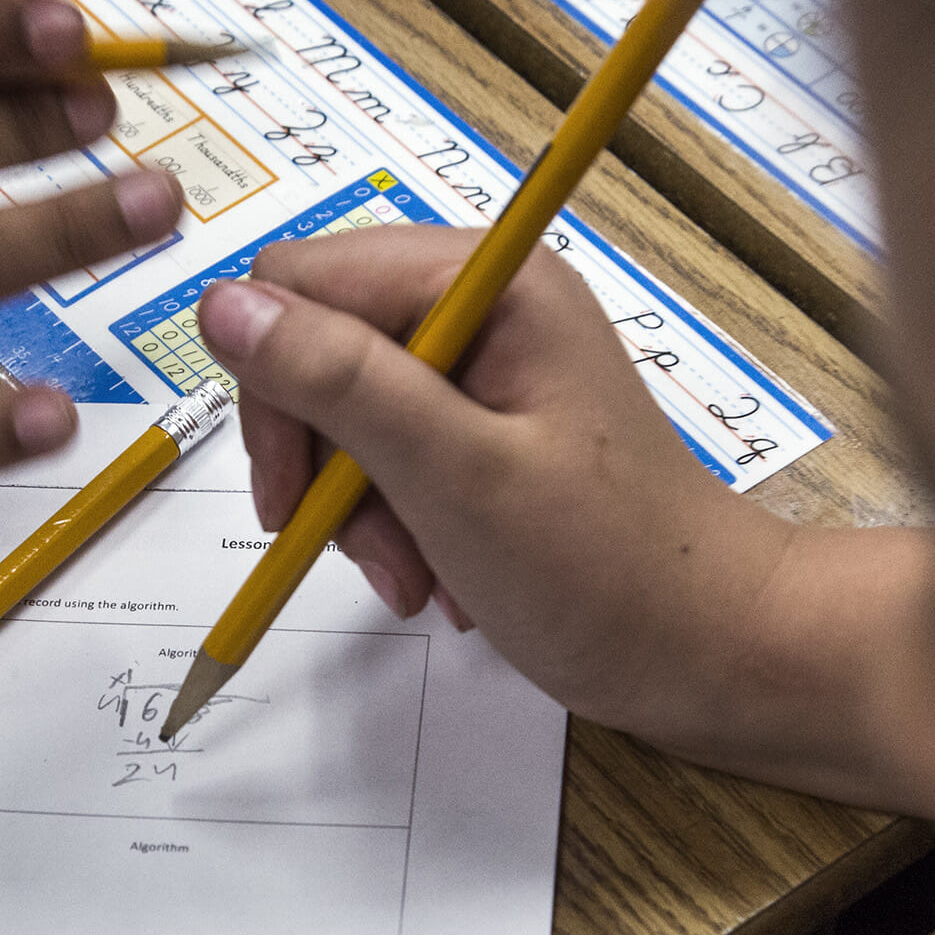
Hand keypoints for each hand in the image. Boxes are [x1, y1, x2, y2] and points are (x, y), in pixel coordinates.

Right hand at [196, 226, 934, 807]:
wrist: (712, 654)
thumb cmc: (605, 570)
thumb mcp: (453, 474)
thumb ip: (338, 381)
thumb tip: (223, 304)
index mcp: (490, 281)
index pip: (306, 280)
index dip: (279, 383)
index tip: (295, 490)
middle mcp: (486, 306)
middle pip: (320, 347)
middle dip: (324, 459)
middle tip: (364, 547)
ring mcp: (489, 370)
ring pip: (347, 413)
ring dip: (359, 508)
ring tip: (416, 578)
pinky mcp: (489, 431)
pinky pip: (392, 456)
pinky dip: (395, 524)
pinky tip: (438, 578)